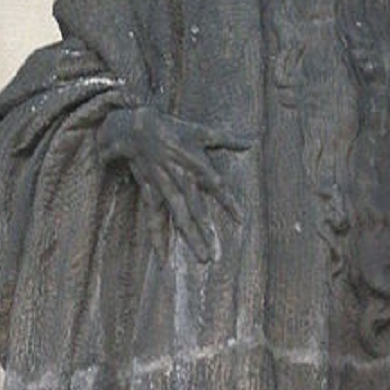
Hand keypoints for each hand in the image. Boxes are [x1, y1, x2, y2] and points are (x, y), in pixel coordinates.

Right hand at [98, 108, 250, 261]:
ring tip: (201, 259)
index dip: (228, 203)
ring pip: (178, 218)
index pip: (217, 187)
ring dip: (189, 239)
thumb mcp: (203, 131)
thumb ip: (228, 139)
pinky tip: (163, 259)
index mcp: (197, 165)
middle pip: (196, 211)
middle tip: (216, 255)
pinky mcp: (152, 193)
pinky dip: (158, 237)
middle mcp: (182, 180)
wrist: (138, 129)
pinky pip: (154, 218)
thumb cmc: (174, 129)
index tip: (241, 220)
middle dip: (205, 233)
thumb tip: (252, 141)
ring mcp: (165, 189)